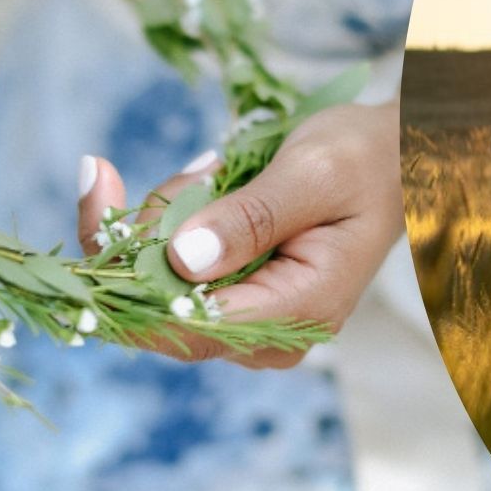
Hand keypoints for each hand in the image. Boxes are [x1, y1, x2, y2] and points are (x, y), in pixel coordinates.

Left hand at [76, 102, 406, 369]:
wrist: (394, 157)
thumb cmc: (364, 159)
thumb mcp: (313, 173)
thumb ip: (252, 217)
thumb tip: (183, 259)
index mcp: (300, 310)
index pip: (188, 324)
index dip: (126, 277)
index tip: (96, 202)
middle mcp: (270, 333)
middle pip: (159, 312)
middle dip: (131, 233)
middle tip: (110, 169)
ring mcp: (248, 321)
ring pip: (156, 285)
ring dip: (159, 218)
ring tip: (209, 168)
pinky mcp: (233, 300)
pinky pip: (170, 271)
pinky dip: (168, 221)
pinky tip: (204, 182)